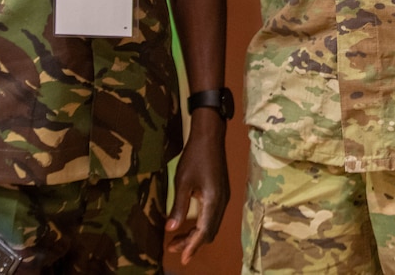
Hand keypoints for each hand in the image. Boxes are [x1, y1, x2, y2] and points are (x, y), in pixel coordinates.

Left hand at [164, 113, 229, 264]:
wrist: (210, 136)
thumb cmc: (194, 156)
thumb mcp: (183, 181)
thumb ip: (179, 207)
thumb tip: (170, 229)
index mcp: (213, 201)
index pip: (204, 232)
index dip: (192, 246)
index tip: (181, 259)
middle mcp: (222, 202)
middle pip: (209, 232)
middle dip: (192, 243)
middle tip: (173, 247)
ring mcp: (224, 197)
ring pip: (212, 225)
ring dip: (196, 234)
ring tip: (177, 238)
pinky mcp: (221, 192)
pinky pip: (213, 216)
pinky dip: (201, 224)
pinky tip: (189, 224)